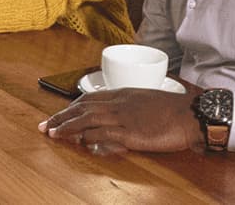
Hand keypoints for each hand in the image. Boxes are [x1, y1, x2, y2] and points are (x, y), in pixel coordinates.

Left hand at [38, 88, 202, 152]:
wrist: (190, 114)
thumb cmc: (170, 109)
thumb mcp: (142, 100)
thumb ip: (125, 106)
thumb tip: (111, 118)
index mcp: (120, 94)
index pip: (87, 99)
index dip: (69, 108)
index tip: (56, 115)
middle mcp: (117, 103)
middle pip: (81, 108)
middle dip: (60, 117)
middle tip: (44, 125)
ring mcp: (123, 117)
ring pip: (87, 119)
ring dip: (68, 127)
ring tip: (52, 133)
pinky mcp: (131, 133)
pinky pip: (104, 134)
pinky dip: (89, 137)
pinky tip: (79, 141)